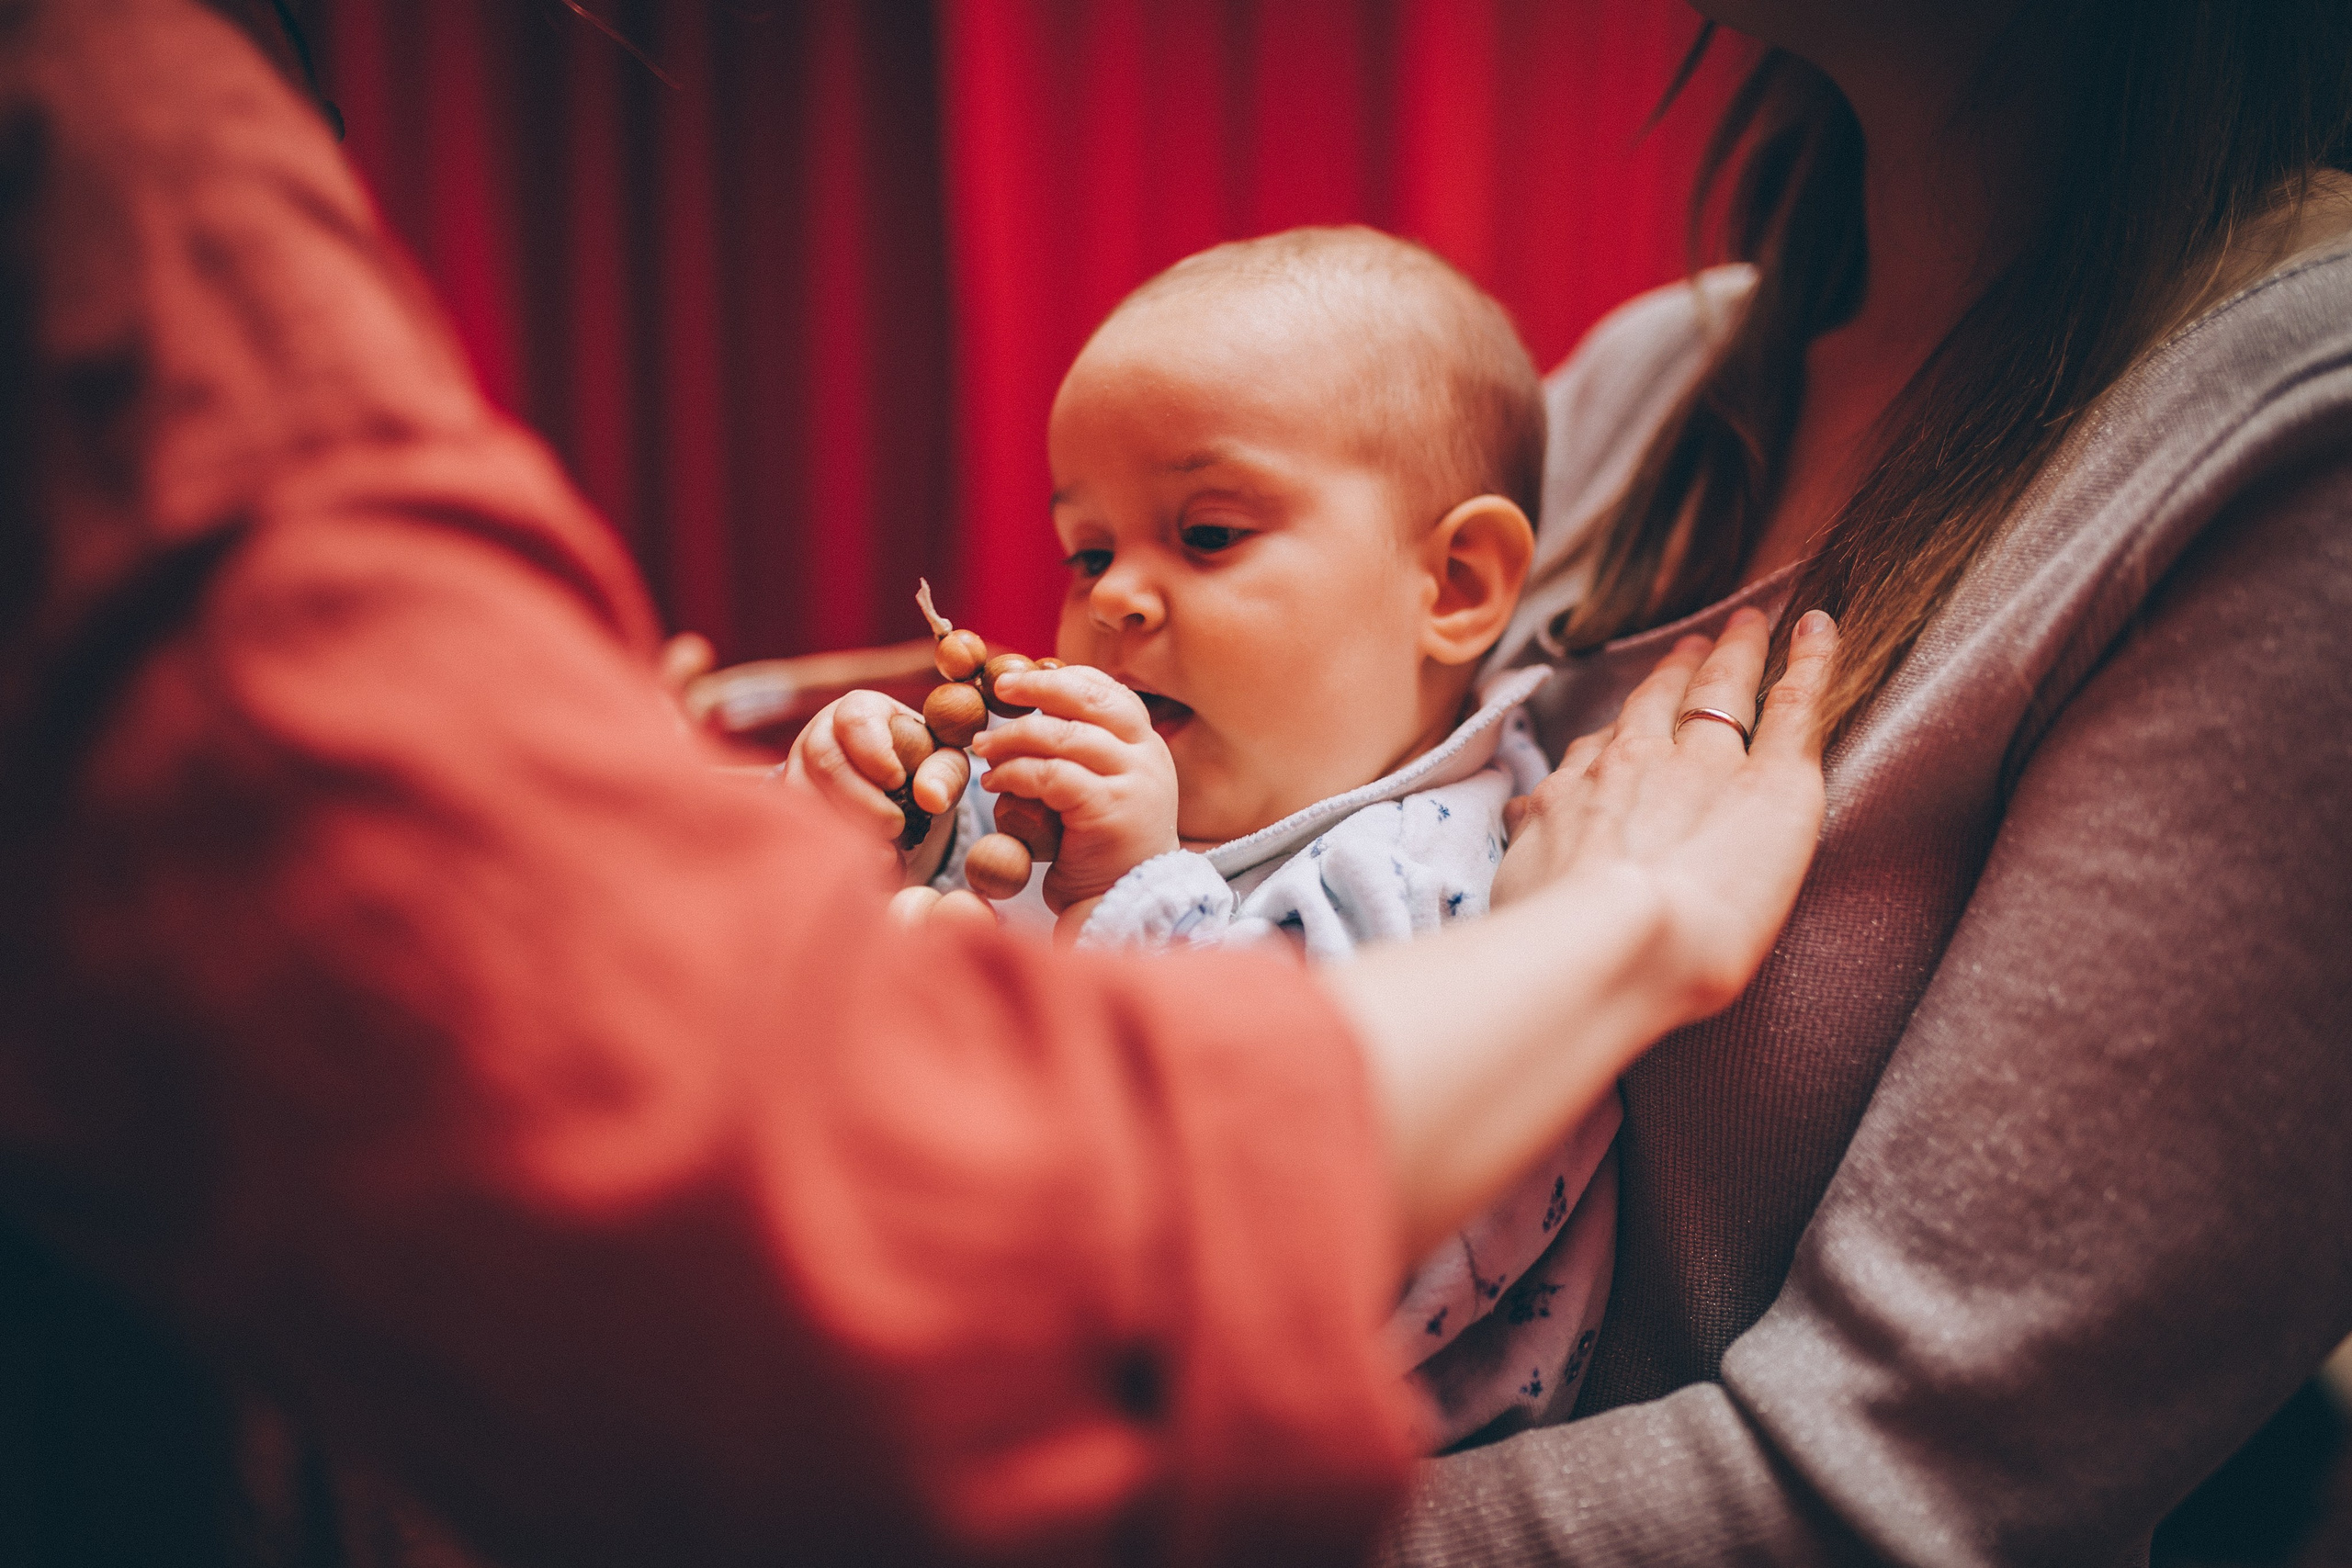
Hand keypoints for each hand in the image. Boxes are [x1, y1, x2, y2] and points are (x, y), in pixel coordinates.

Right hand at [780, 689, 970, 866]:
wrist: (893, 787)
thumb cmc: (919, 764)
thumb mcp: (944, 762)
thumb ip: (945, 772)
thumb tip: (930, 797)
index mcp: (860, 709)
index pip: (855, 720)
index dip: (875, 754)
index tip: (898, 783)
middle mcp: (820, 732)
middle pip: (824, 760)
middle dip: (861, 800)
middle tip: (896, 826)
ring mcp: (797, 766)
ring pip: (802, 795)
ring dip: (843, 828)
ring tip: (883, 854)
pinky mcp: (787, 802)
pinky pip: (793, 824)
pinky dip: (826, 848)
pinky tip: (858, 864)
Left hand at [970, 665, 1178, 913]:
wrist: (1122, 905)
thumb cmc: (1102, 850)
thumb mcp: (1104, 790)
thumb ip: (1085, 754)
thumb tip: (1037, 710)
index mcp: (1147, 747)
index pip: (1110, 693)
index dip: (1064, 679)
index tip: (1023, 680)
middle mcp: (1147, 757)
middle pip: (1090, 700)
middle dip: (1038, 688)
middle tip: (999, 688)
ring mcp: (1132, 782)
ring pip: (1063, 736)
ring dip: (1013, 738)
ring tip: (983, 749)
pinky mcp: (1108, 809)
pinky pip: (1052, 775)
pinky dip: (1015, 773)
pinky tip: (995, 783)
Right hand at [1494, 604, 1833, 1015]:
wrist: (1620, 939)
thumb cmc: (1562, 932)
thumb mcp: (1519, 878)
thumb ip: (1530, 839)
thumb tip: (1521, 815)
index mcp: (1582, 792)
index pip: (1603, 749)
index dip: (1622, 730)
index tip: (1631, 722)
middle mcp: (1641, 763)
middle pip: (1662, 701)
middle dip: (1678, 671)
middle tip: (1695, 646)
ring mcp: (1708, 764)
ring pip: (1724, 691)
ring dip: (1737, 655)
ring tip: (1748, 629)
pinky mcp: (1776, 782)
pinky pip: (1798, 704)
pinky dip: (1812, 661)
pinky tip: (1819, 629)